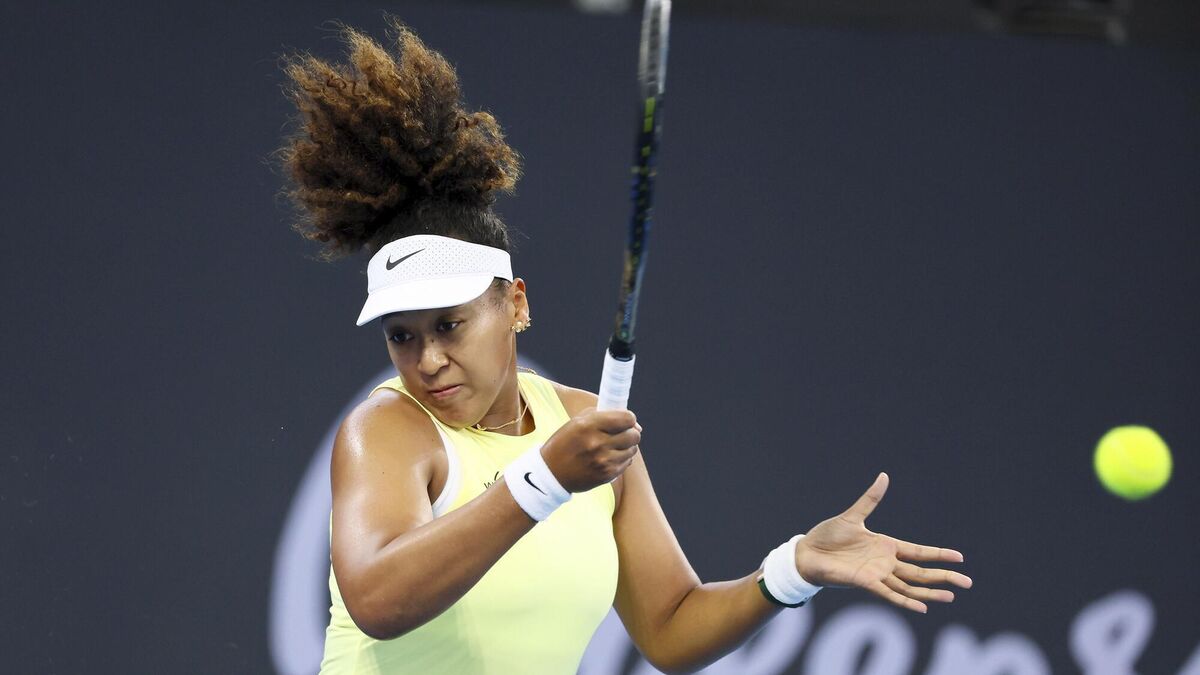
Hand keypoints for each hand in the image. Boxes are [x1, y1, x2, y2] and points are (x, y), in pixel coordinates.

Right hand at [541, 408, 640, 492]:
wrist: (551, 473)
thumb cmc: (565, 442)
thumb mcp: (578, 421)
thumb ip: (605, 415)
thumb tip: (635, 424)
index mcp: (589, 425)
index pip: (627, 418)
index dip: (629, 419)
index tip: (625, 422)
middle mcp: (598, 443)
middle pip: (634, 435)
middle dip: (630, 433)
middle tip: (621, 434)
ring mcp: (603, 461)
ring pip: (633, 449)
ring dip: (626, 447)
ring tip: (611, 447)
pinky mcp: (607, 474)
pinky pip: (627, 463)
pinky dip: (621, 459)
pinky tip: (608, 458)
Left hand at [795, 472, 971, 612]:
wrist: (806, 553)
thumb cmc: (827, 536)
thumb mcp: (852, 516)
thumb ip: (870, 499)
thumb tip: (884, 476)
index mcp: (885, 546)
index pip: (919, 552)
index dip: (939, 555)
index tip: (960, 558)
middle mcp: (885, 563)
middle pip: (921, 572)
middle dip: (944, 576)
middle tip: (968, 583)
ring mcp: (876, 575)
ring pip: (910, 586)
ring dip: (930, 592)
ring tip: (951, 596)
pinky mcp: (864, 583)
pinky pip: (889, 594)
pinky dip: (906, 601)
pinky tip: (923, 607)